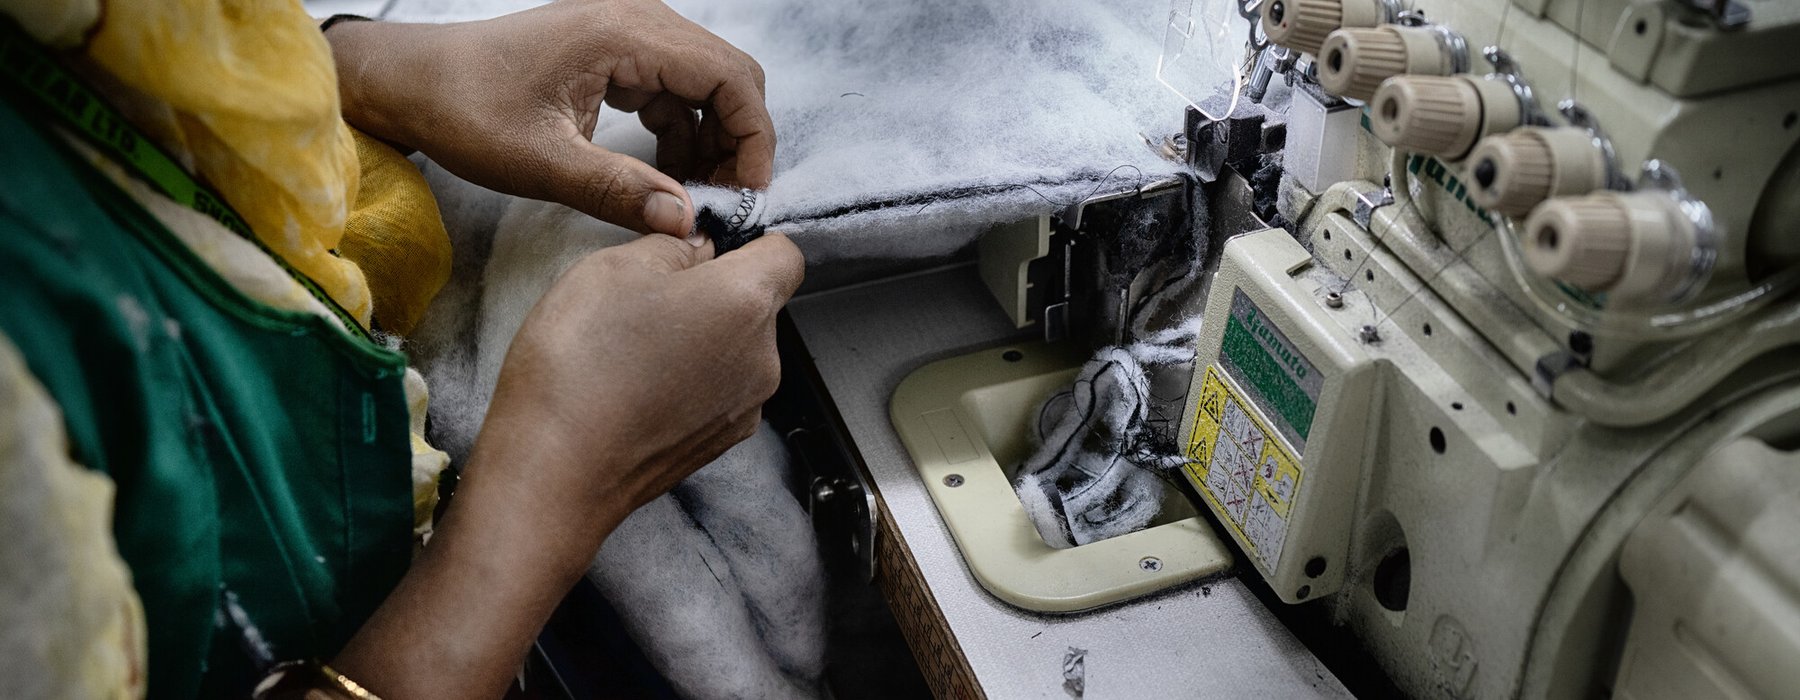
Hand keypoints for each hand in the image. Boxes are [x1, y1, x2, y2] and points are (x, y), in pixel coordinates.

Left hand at [328, 0, 775, 237]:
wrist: (414, 82)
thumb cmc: (464, 109)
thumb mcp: (540, 161)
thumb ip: (618, 190)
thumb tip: (686, 221)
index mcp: (624, 34)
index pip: (730, 77)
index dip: (752, 139)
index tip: (745, 195)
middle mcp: (637, 22)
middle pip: (729, 77)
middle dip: (738, 143)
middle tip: (724, 203)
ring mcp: (629, 34)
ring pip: (707, 85)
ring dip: (711, 143)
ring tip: (692, 199)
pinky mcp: (618, 54)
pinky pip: (676, 91)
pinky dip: (683, 134)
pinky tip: (664, 177)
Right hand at [334, 233, 802, 699]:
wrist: (555, 472)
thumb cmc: (580, 363)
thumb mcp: (611, 267)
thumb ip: (669, 246)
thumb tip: (697, 250)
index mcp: (747, 302)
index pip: (786, 254)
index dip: (748, 242)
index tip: (703, 247)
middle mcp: (765, 358)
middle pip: (758, 304)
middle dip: (713, 292)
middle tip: (646, 299)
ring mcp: (746, 407)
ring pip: (736, 349)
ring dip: (699, 339)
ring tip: (632, 348)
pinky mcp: (720, 443)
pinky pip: (716, 391)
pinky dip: (687, 381)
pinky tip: (636, 386)